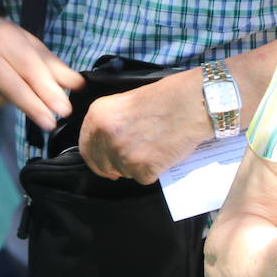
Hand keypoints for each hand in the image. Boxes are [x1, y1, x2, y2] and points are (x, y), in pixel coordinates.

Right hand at [0, 10, 82, 131]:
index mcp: (2, 37)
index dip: (47, 90)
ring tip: (5, 78)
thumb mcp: (28, 43)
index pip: (28, 68)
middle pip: (12, 87)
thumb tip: (80, 85)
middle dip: (35, 107)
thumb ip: (53, 66)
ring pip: (0, 98)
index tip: (64, 109)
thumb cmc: (1, 38)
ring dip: (13, 100)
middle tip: (52, 123)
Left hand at [78, 70, 209, 183]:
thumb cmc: (164, 98)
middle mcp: (106, 135)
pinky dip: (153, 171)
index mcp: (97, 116)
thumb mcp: (124, 103)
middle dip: (113, 167)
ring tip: (152, 150)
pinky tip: (162, 156)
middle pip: (102, 165)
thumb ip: (109, 123)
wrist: (191, 104)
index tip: (102, 163)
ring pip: (123, 172)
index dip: (95, 157)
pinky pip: (143, 178)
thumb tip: (104, 146)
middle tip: (130, 162)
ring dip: (135, 167)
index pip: (86, 147)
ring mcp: (123, 154)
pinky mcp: (143, 169)